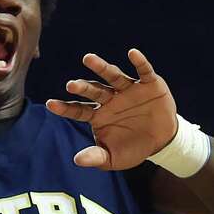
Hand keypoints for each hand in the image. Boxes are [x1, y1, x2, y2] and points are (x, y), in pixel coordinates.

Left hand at [46, 48, 177, 170]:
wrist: (163, 141)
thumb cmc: (134, 148)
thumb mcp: (114, 157)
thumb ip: (96, 157)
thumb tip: (77, 160)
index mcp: (98, 114)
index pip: (78, 110)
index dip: (66, 108)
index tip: (51, 105)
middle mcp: (110, 98)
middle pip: (93, 90)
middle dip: (82, 87)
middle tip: (70, 85)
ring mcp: (128, 89)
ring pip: (113, 76)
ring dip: (101, 67)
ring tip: (88, 59)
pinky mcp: (149, 84)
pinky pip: (143, 71)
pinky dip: (139, 62)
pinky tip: (132, 53)